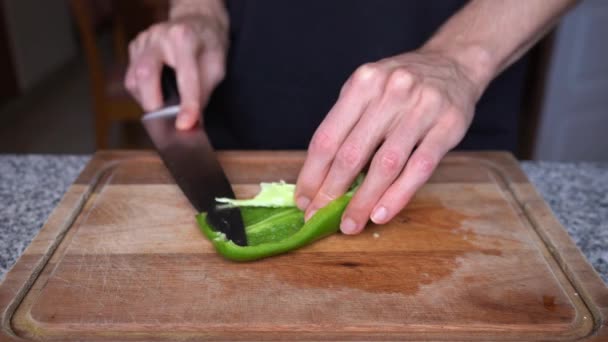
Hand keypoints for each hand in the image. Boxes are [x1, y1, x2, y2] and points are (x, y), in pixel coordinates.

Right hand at [124, 15, 227, 128]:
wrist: (197, 22)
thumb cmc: (208, 46)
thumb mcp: (216, 67)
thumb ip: (204, 93)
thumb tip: (191, 122)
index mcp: (185, 37)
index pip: (185, 75)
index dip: (186, 103)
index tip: (185, 125)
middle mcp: (160, 36)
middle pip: (145, 73)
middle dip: (153, 102)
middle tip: (164, 120)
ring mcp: (144, 41)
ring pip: (133, 78)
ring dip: (147, 99)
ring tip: (164, 104)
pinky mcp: (134, 47)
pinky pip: (131, 77)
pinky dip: (142, 92)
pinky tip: (156, 92)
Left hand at [295, 48, 482, 233]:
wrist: (454, 63)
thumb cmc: (400, 85)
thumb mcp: (368, 90)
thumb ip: (347, 125)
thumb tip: (320, 178)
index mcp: (362, 83)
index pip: (328, 137)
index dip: (311, 174)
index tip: (303, 200)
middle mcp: (390, 92)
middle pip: (352, 153)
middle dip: (331, 192)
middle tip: (319, 217)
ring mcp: (422, 108)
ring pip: (385, 165)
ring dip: (363, 201)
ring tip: (350, 225)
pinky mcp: (448, 126)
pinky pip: (419, 168)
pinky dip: (397, 196)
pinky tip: (381, 214)